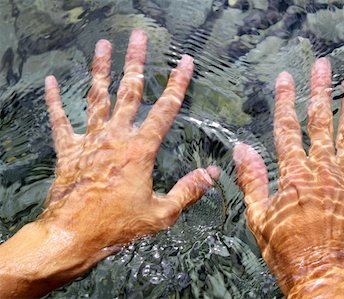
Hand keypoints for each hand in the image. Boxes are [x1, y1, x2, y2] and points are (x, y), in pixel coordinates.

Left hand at [42, 28, 217, 250]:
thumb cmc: (118, 227)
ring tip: (103, 45)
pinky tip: (51, 83)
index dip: (178, 84)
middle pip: (129, 92)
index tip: (185, 63)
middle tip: (138, 36)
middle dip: (136, 62)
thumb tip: (211, 175)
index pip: (165, 110)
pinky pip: (60, 122)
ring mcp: (90, 141)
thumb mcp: (161, 213)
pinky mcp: (69, 151)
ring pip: (97, 98)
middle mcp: (115, 138)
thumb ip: (188, 190)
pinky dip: (55, 102)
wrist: (74, 236)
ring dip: (101, 70)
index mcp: (140, 151)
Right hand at [233, 58, 343, 297]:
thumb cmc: (287, 250)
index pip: (286, 128)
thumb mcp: (259, 217)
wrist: (322, 277)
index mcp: (293, 174)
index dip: (285, 101)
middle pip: (320, 122)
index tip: (286, 78)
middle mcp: (322, 169)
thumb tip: (240, 149)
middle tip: (323, 66)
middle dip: (320, 91)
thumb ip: (252, 179)